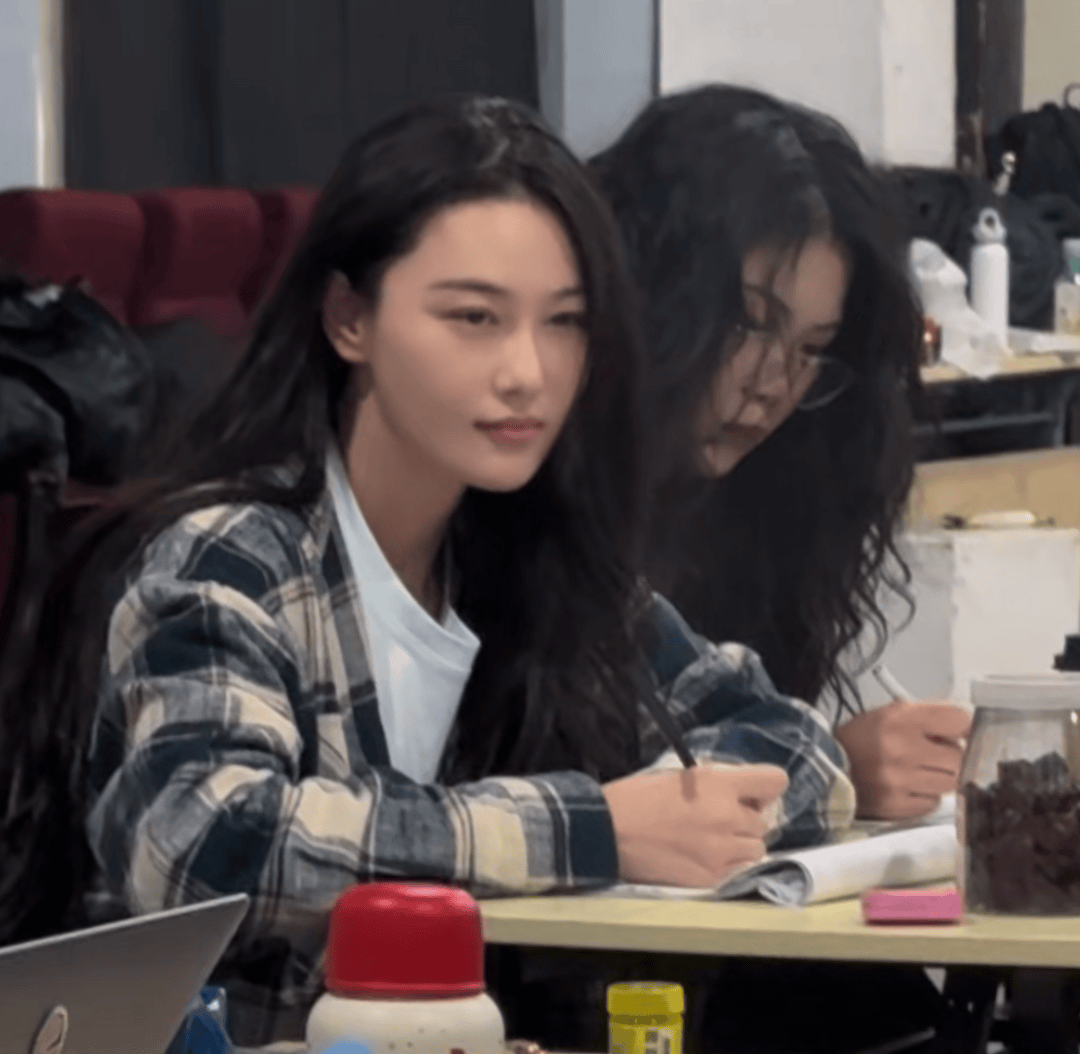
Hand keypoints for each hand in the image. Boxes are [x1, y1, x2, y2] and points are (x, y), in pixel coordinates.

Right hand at [601, 764, 788, 886]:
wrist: (609, 831)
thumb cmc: (639, 797)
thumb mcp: (682, 775)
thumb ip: (717, 783)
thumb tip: (741, 794)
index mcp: (719, 784)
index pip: (775, 781)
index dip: (765, 787)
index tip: (752, 793)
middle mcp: (728, 816)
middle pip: (763, 821)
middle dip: (744, 819)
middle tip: (719, 818)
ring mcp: (722, 851)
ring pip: (757, 848)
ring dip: (740, 844)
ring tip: (713, 841)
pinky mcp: (713, 878)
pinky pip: (740, 870)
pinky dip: (729, 864)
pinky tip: (705, 856)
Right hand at [836, 700, 970, 819]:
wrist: (825, 768)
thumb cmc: (860, 740)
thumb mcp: (889, 714)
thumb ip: (928, 718)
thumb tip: (968, 729)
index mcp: (899, 719)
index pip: (959, 721)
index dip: (964, 729)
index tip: (961, 734)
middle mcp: (900, 748)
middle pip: (960, 757)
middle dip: (950, 757)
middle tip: (933, 755)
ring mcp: (899, 780)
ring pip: (950, 782)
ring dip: (939, 778)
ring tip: (917, 771)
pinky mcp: (897, 806)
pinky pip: (932, 803)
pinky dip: (925, 797)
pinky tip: (907, 787)